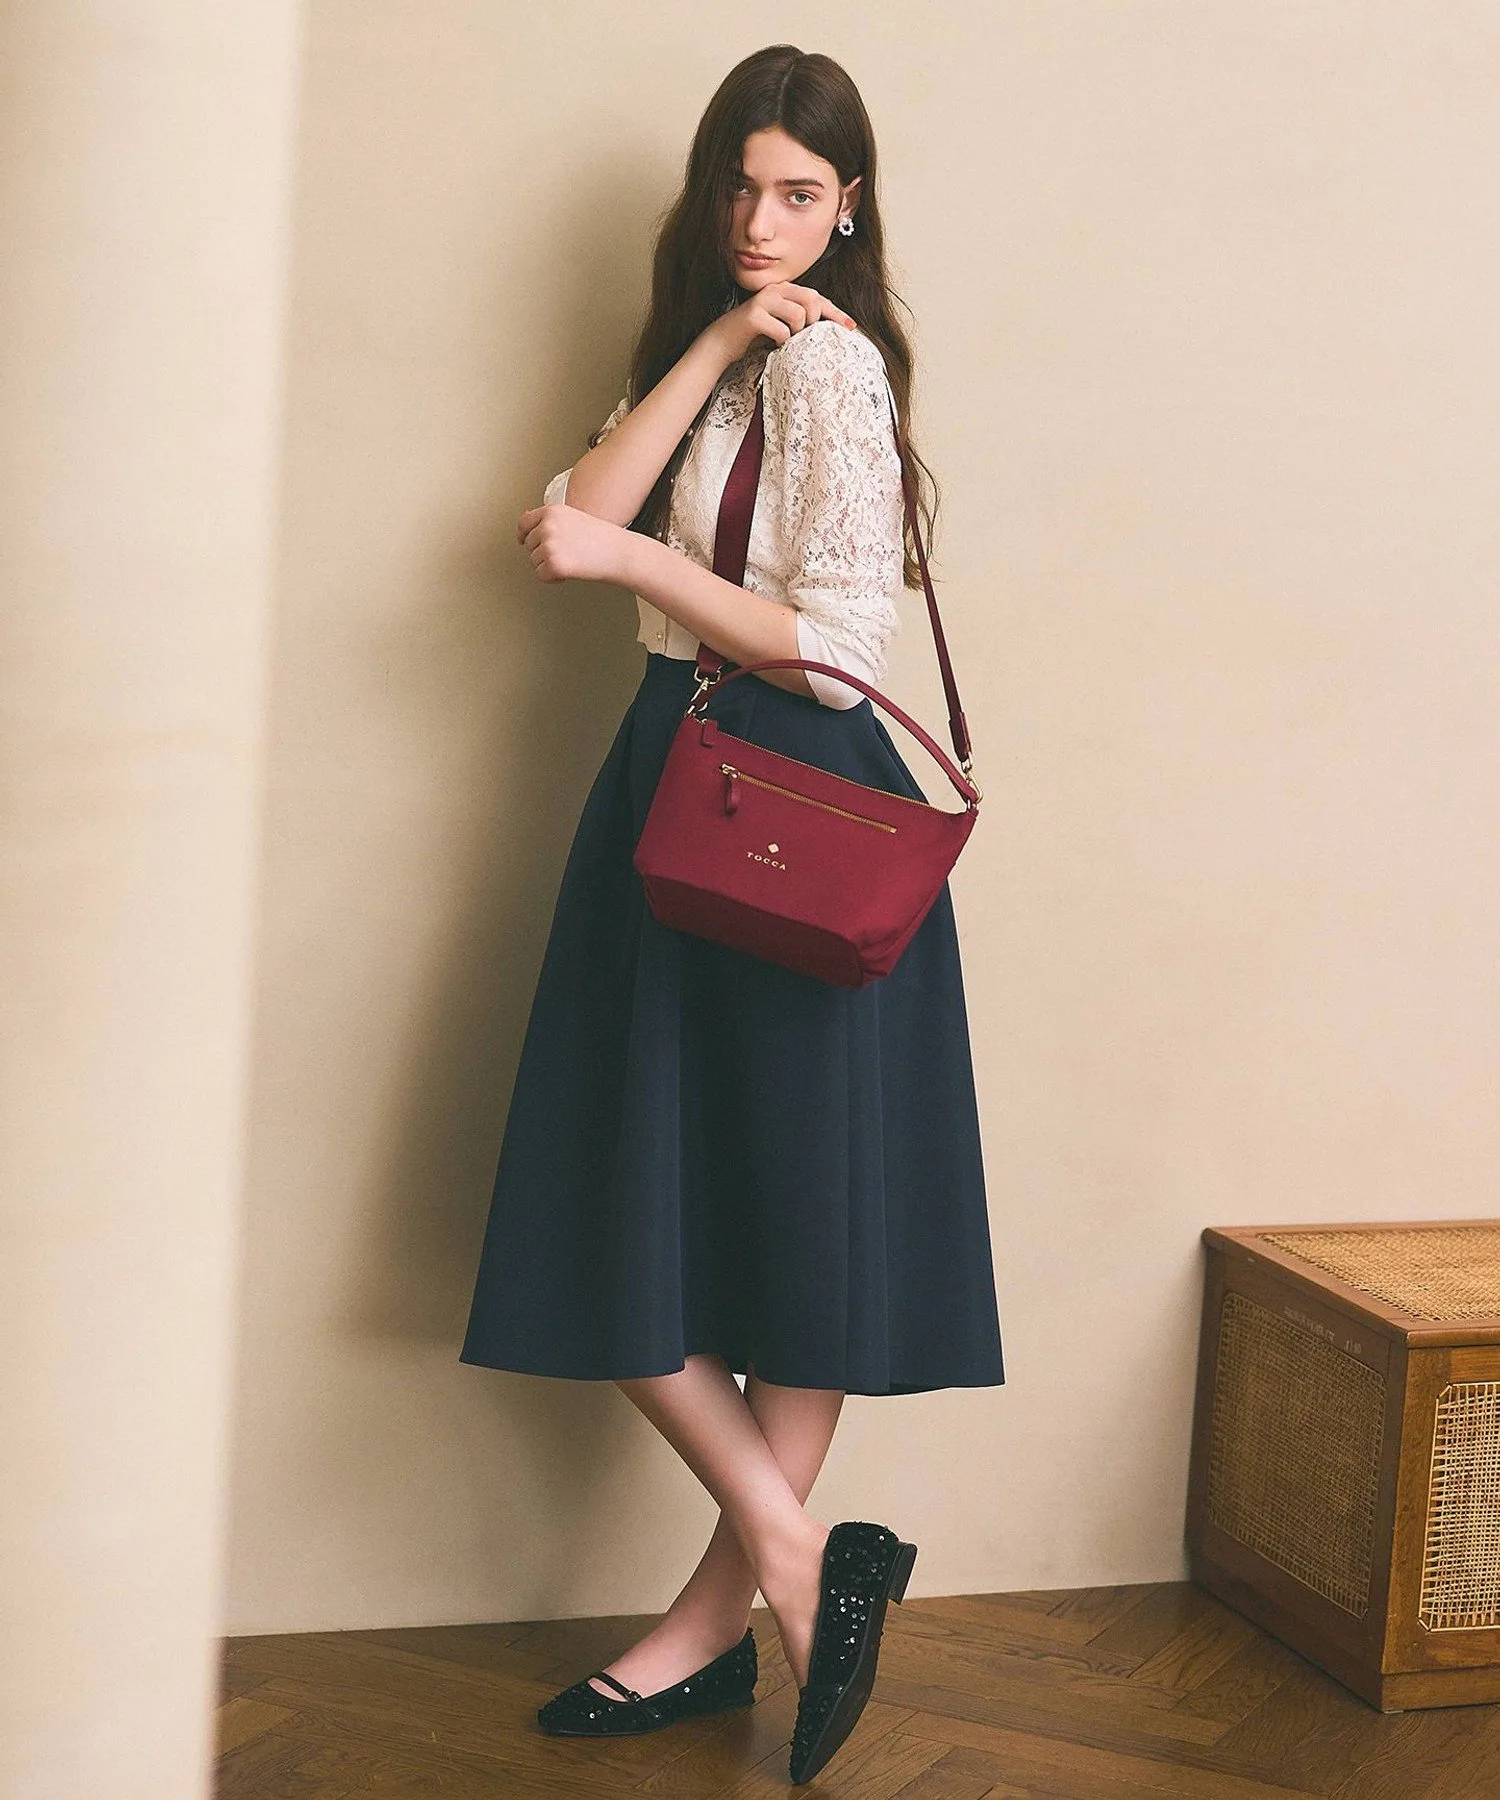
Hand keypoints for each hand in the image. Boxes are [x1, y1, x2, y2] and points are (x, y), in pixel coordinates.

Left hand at [516, 503, 633, 586]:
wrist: (620, 552)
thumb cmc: (602, 538)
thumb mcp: (572, 518)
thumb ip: (548, 520)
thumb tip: (524, 518)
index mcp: (552, 511)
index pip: (524, 522)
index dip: (523, 534)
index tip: (523, 540)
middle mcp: (547, 526)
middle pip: (529, 545)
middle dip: (544, 552)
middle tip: (567, 553)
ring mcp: (549, 545)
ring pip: (535, 561)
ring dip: (550, 565)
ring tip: (572, 560)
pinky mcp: (553, 564)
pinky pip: (541, 575)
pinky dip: (554, 578)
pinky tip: (570, 571)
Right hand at [706, 281, 858, 363]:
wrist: (722, 343)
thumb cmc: (754, 336)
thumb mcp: (780, 324)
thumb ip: (799, 319)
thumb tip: (827, 327)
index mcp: (784, 290)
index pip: (816, 297)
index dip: (835, 312)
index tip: (851, 327)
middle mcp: (775, 290)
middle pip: (811, 300)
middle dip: (815, 321)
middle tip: (806, 337)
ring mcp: (763, 300)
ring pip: (798, 315)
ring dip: (797, 334)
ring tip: (786, 341)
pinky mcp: (754, 315)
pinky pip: (782, 331)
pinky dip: (782, 342)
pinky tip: (773, 345)